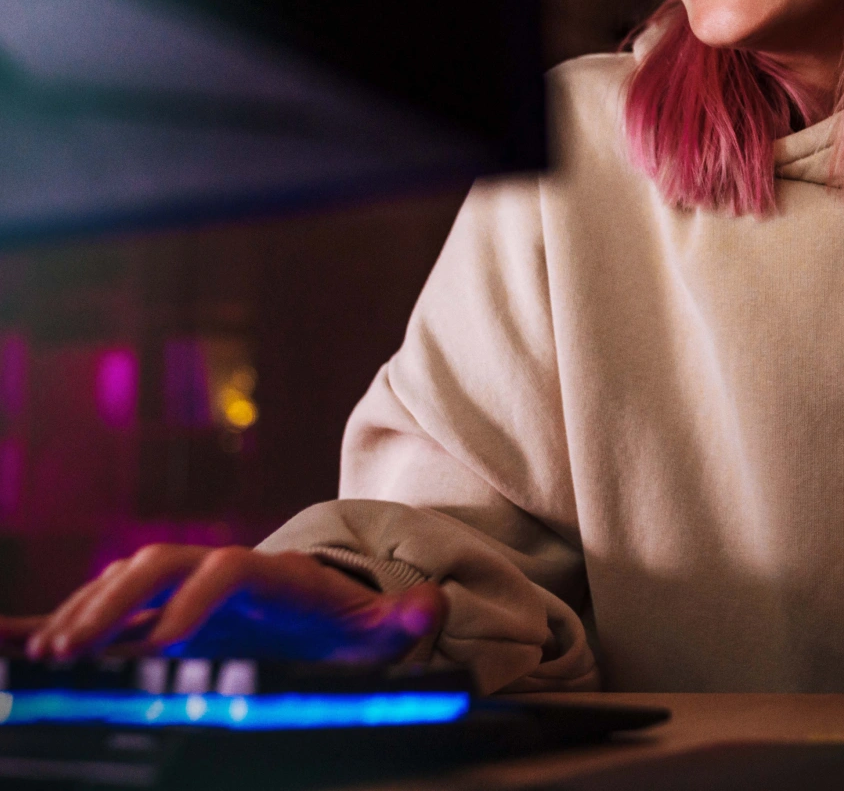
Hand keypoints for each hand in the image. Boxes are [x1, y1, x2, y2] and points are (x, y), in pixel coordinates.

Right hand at [14, 545, 444, 663]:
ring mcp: (194, 586)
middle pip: (163, 562)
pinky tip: (38, 644)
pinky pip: (117, 604)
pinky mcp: (171, 610)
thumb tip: (433, 603)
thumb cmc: (350, 624)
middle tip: (73, 648)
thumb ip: (405, 618)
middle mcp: (226, 569)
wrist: (330, 609)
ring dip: (88, 607)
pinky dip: (80, 615)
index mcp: (275, 574)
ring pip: (130, 578)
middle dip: (117, 598)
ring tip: (49, 652)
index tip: (165, 645)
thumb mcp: (382, 628)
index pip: (228, 568)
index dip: (196, 599)